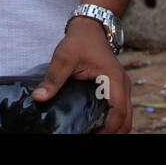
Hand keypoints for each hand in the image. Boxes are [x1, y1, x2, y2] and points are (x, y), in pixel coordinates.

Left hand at [32, 17, 129, 133]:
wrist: (90, 27)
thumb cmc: (79, 40)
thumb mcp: (64, 57)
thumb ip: (53, 78)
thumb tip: (39, 98)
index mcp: (115, 80)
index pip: (118, 114)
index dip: (107, 130)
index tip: (91, 135)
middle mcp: (124, 86)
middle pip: (126, 121)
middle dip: (112, 133)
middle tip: (91, 137)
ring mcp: (122, 88)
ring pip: (125, 117)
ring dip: (113, 129)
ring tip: (92, 133)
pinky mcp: (117, 88)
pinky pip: (120, 111)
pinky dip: (112, 122)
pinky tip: (95, 126)